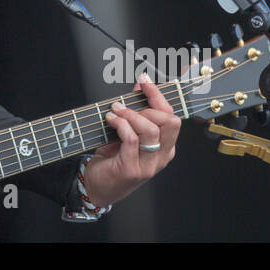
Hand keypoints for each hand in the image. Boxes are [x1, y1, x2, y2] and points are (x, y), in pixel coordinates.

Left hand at [82, 74, 180, 207]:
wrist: (97, 187)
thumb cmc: (113, 160)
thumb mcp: (127, 132)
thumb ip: (136, 111)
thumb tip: (140, 86)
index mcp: (165, 147)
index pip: (172, 117)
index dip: (158, 96)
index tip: (144, 81)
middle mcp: (161, 156)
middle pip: (169, 122)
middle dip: (148, 105)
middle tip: (127, 103)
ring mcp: (148, 164)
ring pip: (151, 130)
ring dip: (131, 114)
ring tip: (115, 110)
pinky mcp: (132, 168)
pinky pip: (131, 139)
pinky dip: (121, 124)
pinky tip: (111, 120)